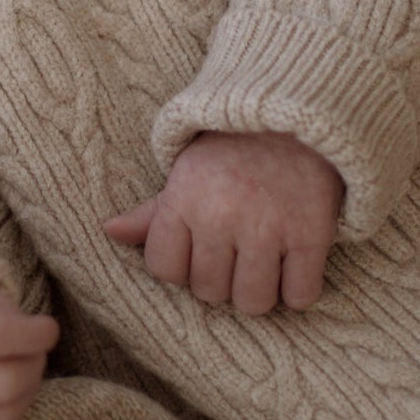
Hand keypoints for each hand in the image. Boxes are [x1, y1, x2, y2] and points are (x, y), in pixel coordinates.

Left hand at [104, 131, 342, 313]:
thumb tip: (109, 232)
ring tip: (264, 267)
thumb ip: (152, 212)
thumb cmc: (233, 151)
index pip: (164, 269)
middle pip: (209, 291)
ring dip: (258, 293)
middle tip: (236, 256)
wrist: (296, 116)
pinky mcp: (311, 235)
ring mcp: (268, 227)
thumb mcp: (187, 173)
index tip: (199, 252)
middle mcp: (221, 216)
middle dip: (221, 281)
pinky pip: (299, 296)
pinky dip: (298, 291)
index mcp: (183, 200)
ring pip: (253, 302)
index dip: (181, 268)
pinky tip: (294, 268)